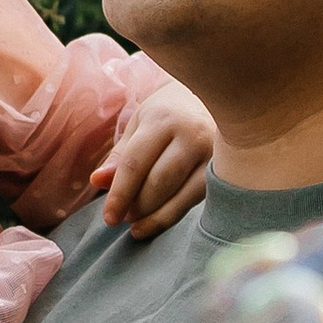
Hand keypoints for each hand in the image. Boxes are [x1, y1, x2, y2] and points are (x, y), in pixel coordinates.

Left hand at [92, 79, 217, 237]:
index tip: (109, 218)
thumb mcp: (140, 126)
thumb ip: (120, 156)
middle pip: (158, 183)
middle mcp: (191, 134)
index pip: (135, 163)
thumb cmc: (168, 114)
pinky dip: (173, 214)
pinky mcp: (225, 171)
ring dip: (154, 216)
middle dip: (137, 207)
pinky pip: (195, 200)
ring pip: (180, 196)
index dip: (119, 194)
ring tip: (137, 223)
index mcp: (163, 119)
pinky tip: (157, 220)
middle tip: (123, 218)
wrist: (216, 98)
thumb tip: (97, 181)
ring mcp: (212, 153)